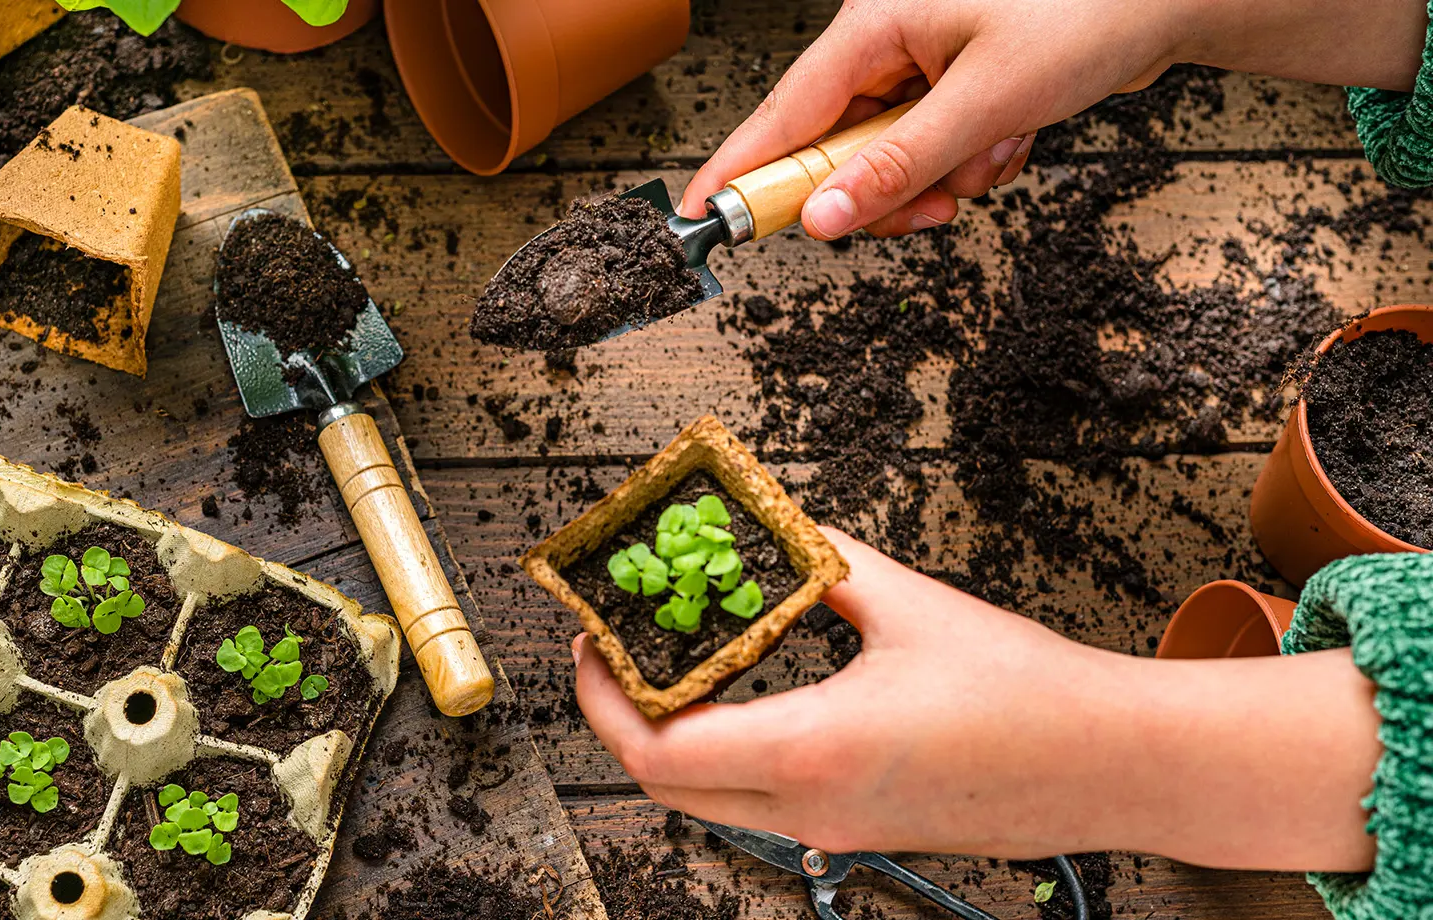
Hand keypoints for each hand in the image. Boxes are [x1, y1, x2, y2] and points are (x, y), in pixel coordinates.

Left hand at [574, 527, 1381, 870]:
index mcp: (815, 752)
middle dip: (620, 719)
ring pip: (711, 797)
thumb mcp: (911, 604)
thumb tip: (768, 526)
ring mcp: (837, 831)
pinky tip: (746, 689)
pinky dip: (728, 751)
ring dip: (675, 734)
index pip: (657, 749)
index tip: (591, 642)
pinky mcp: (862, 831)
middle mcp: (815, 808)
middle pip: (666, 786)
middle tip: (617, 652)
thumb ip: (823, 562)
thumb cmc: (1032, 692)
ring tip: (678, 659)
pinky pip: (763, 800)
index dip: (601, 697)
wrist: (1118, 766)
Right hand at [679, 0, 1429, 239]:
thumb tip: (821, 219)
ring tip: (997, 153)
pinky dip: (972, 162)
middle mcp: (888, 42)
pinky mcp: (955, 86)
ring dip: (941, 178)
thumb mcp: (985, 104)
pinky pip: (933, 152)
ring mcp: (923, 65)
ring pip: (890, 160)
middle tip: (932, 210)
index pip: (783, 113)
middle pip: (837, 149)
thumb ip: (896, 166)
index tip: (701, 217)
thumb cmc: (1089, 14)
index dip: (742, 172)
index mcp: (874, 24)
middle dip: (885, 190)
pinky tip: (1015, 137)